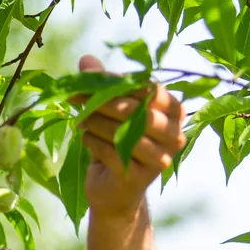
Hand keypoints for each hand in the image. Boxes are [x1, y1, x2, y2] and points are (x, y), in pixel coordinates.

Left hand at [76, 55, 186, 217]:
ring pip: (124, 132)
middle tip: (74, 97)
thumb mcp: (111, 109)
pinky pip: (112, 152)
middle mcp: (175, 135)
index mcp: (175, 112)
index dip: (118, 83)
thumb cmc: (117, 141)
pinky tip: (86, 139)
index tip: (90, 81)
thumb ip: (103, 84)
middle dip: (101, 102)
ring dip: (96, 123)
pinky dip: (94, 143)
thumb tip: (85, 59)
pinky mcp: (142, 177)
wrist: (115, 189)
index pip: (149, 89)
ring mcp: (162, 158)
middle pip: (136, 111)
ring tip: (80, 120)